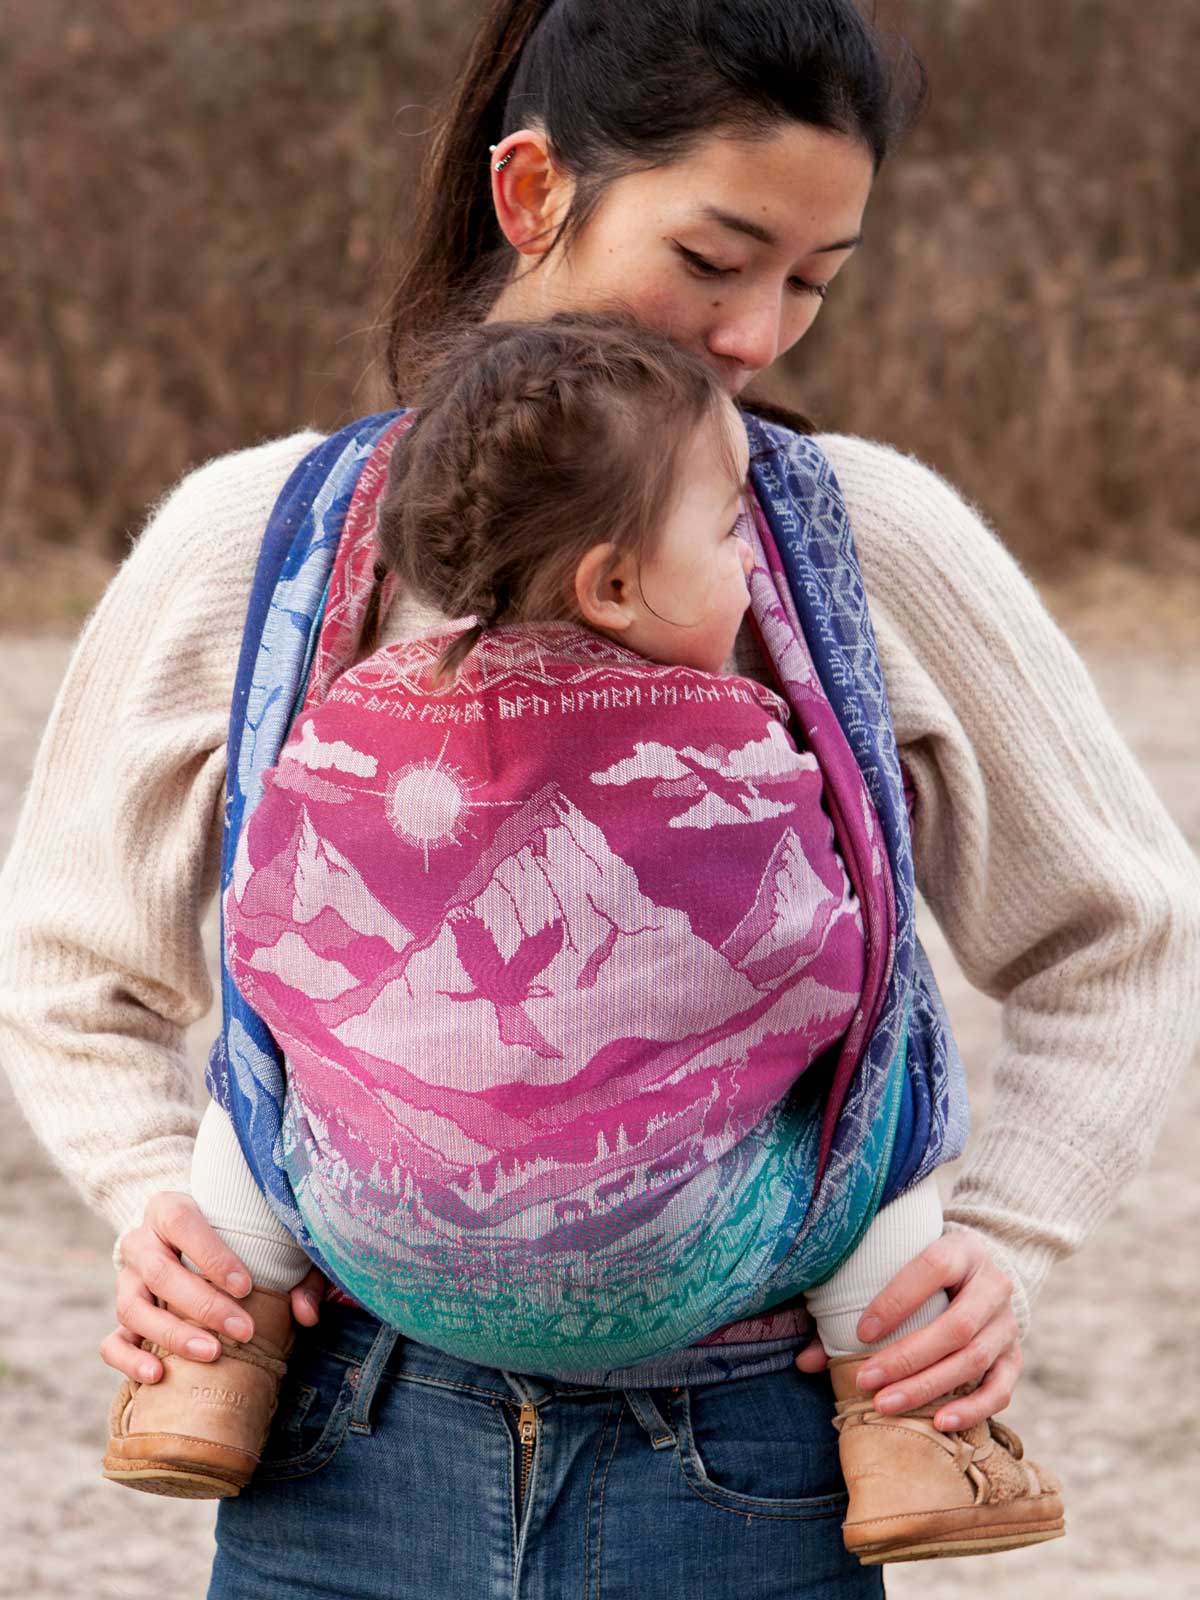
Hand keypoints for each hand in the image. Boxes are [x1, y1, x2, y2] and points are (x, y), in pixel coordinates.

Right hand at [99, 1190, 326, 1383]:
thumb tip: (307, 1314)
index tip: (246, 1286)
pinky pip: (111, 1342)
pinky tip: (158, 1375)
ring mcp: (125, 1282)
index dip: (213, 1256)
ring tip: (212, 1354)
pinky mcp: (120, 1318)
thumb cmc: (235, 1237)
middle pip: (160, 1272)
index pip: (184, 1225)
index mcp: (170, 1209)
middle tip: (243, 1331)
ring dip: (172, 1334)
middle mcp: (141, 1242)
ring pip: (132, 1308)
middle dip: (203, 1305)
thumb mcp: (264, 1238)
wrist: (181, 1239)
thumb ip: (293, 1272)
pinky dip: (130, 1360)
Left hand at [794, 1230, 1020, 1431]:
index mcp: (962, 1250)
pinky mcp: (1015, 1357)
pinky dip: (972, 1409)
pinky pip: (1000, 1389)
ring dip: (928, 1386)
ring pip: (974, 1360)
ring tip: (886, 1405)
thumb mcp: (898, 1265)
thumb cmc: (925, 1272)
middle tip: (865, 1381)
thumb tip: (806, 1361)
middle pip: (954, 1326)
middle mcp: (993, 1285)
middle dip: (906, 1358)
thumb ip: (853, 1302)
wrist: (985, 1271)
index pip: (932, 1268)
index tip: (860, 1331)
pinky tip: (939, 1422)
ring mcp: (1008, 1324)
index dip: (897, 1300)